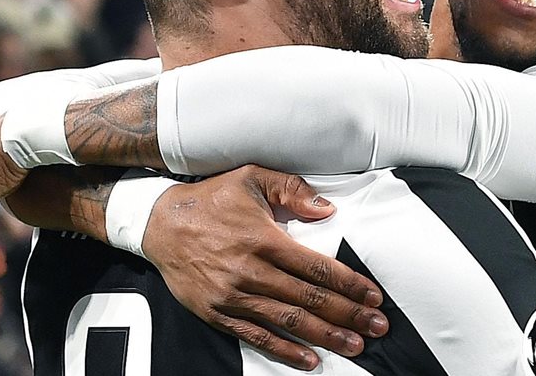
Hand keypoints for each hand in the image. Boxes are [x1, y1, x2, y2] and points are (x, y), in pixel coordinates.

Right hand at [143, 166, 388, 370]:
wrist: (158, 223)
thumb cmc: (211, 199)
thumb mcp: (253, 178)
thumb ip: (292, 190)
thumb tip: (327, 210)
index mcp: (264, 239)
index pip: (317, 268)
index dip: (349, 285)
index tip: (373, 297)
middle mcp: (251, 271)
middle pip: (309, 300)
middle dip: (348, 315)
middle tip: (377, 327)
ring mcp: (234, 296)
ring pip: (288, 322)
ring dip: (325, 336)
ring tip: (355, 345)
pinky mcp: (217, 313)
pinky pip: (256, 337)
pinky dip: (284, 351)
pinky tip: (310, 360)